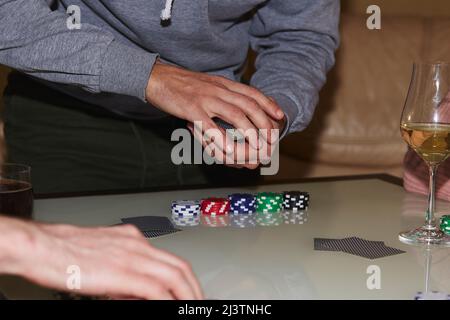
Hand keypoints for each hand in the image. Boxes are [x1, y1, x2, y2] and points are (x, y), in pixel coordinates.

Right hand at [0, 217, 202, 299]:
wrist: (44, 247)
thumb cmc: (66, 251)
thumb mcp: (104, 257)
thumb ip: (125, 271)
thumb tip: (138, 291)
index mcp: (134, 239)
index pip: (170, 259)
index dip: (185, 278)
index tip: (189, 291)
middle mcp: (137, 244)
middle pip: (179, 267)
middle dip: (193, 288)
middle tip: (198, 302)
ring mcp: (131, 256)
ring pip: (173, 276)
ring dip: (186, 295)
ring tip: (191, 308)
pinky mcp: (122, 272)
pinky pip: (154, 288)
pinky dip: (166, 300)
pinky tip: (170, 307)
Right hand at [146, 61, 285, 167]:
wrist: (157, 77)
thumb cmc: (182, 85)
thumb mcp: (208, 84)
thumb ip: (223, 93)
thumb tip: (237, 105)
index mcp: (223, 84)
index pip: (251, 93)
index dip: (268, 104)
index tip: (279, 115)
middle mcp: (218, 89)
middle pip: (248, 105)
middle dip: (264, 122)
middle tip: (272, 138)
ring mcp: (205, 99)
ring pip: (234, 114)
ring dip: (249, 131)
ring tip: (258, 147)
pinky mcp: (191, 108)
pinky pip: (209, 124)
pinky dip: (220, 137)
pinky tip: (228, 149)